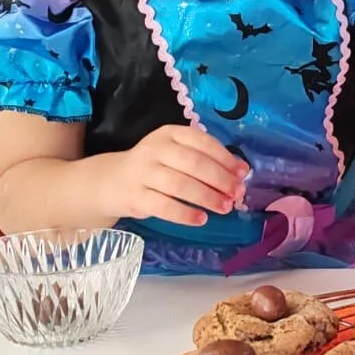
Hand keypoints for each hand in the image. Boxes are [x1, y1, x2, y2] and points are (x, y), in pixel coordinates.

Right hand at [93, 125, 249, 226]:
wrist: (111, 181)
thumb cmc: (154, 167)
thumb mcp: (175, 154)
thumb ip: (204, 160)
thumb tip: (240, 173)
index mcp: (170, 134)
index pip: (202, 142)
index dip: (225, 158)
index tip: (243, 173)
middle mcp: (155, 149)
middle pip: (194, 164)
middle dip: (220, 180)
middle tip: (237, 194)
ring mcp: (143, 172)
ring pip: (180, 185)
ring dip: (207, 197)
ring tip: (225, 208)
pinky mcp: (135, 196)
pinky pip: (164, 206)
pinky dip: (185, 214)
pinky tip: (201, 219)